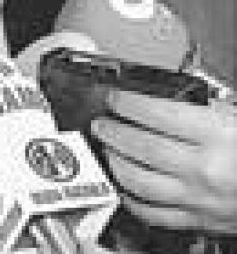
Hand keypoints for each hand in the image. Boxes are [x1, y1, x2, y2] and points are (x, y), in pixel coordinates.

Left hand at [91, 90, 236, 235]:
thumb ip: (204, 108)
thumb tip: (163, 98)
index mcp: (217, 136)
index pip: (154, 113)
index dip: (126, 102)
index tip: (115, 98)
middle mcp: (205, 170)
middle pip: (139, 147)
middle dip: (112, 131)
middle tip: (102, 122)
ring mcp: (200, 199)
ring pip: (138, 181)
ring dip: (114, 162)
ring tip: (107, 148)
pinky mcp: (200, 221)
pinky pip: (153, 213)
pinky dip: (131, 198)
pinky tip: (123, 185)